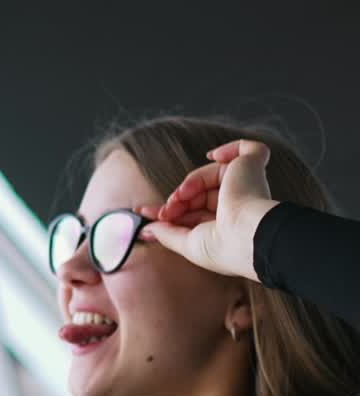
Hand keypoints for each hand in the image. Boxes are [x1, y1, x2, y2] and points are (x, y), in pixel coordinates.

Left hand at [135, 139, 279, 281]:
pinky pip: (244, 149)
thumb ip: (166, 234)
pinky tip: (213, 155)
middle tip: (163, 211)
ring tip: (181, 197)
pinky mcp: (253, 167)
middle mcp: (238, 204)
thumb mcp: (187, 244)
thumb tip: (145, 231)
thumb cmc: (223, 247)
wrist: (248, 235)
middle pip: (196, 193)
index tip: (142, 211)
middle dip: (174, 201)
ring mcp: (246, 185)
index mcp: (225, 225)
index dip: (169, 209)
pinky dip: (227, 149)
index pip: (192, 211)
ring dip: (188, 184)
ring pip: (207, 175)